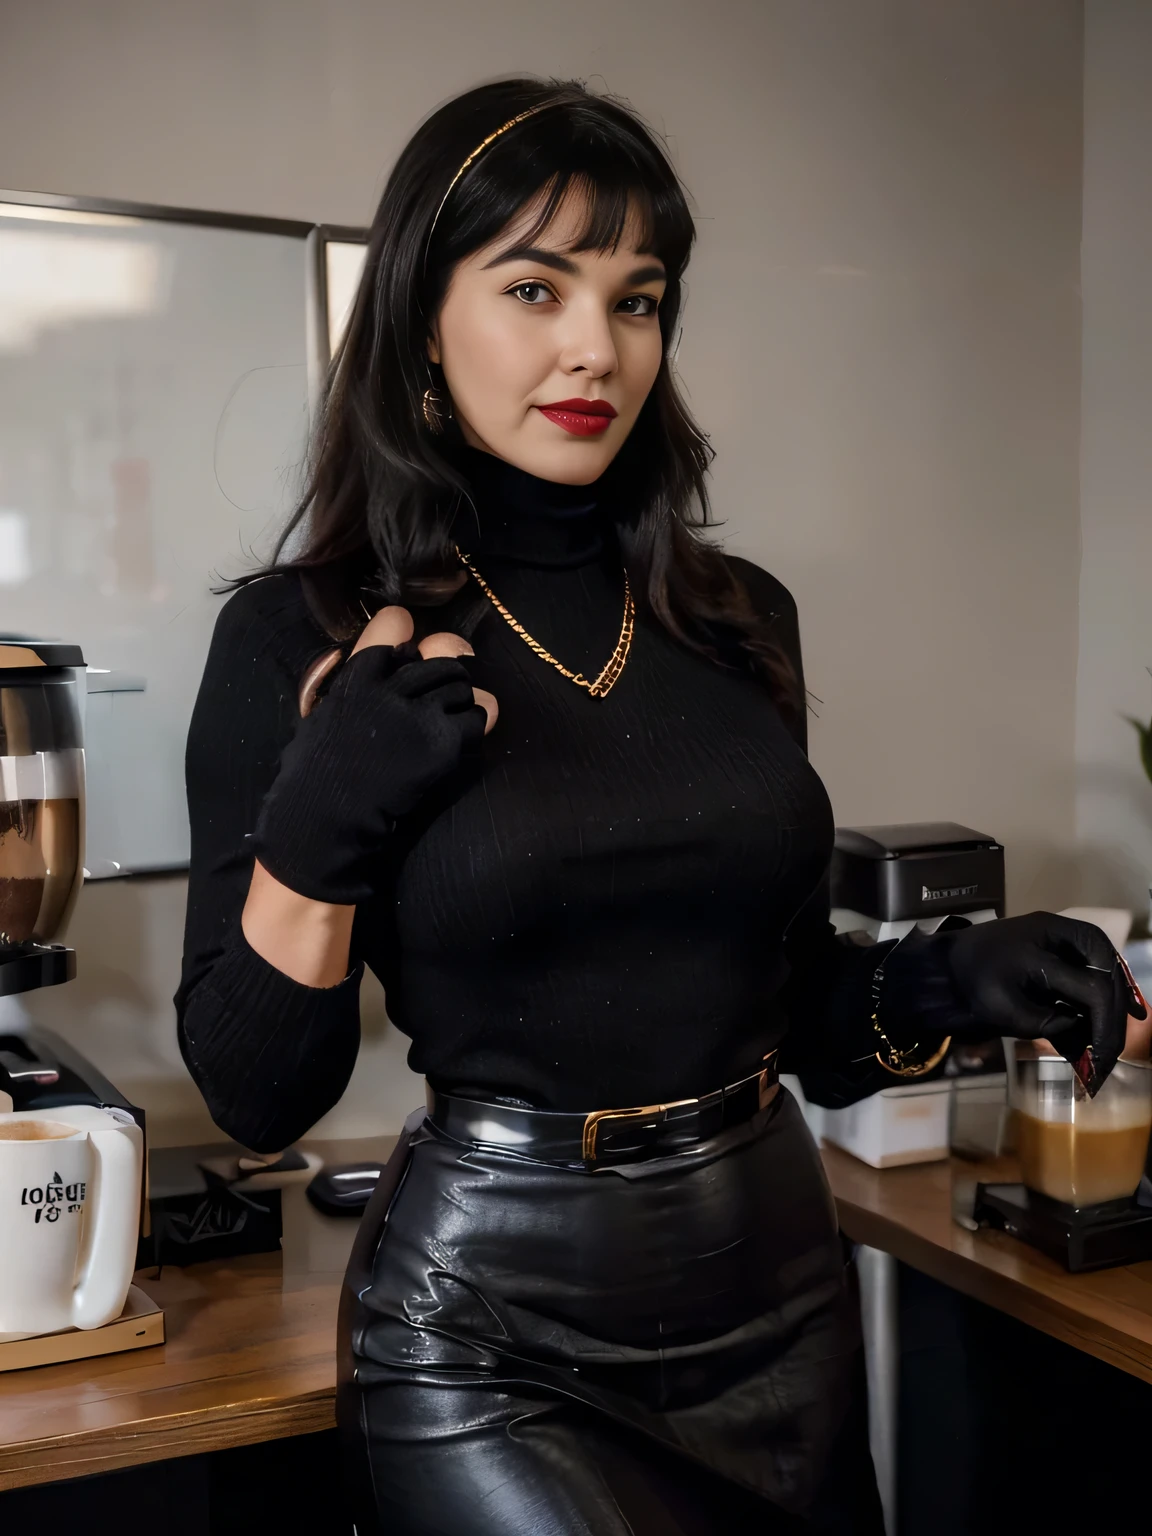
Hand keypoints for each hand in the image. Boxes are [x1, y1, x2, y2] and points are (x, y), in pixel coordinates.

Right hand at [251, 605, 497, 905]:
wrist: (325, 817)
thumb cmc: (316, 770)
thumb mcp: (324, 710)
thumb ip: (356, 681)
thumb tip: (391, 657)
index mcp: (356, 673)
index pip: (397, 623)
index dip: (407, 643)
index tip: (407, 659)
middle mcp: (390, 686)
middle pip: (442, 657)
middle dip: (443, 675)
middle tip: (436, 699)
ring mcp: (419, 714)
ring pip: (463, 685)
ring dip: (459, 701)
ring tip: (444, 721)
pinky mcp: (442, 743)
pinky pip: (476, 719)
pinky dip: (471, 728)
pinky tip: (454, 741)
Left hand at [948, 912, 1147, 1087]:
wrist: (941, 969)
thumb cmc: (968, 985)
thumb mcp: (1007, 1012)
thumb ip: (1050, 1024)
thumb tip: (1085, 1035)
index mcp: (1045, 941)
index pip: (1093, 987)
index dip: (1105, 1025)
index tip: (1102, 1057)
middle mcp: (1059, 933)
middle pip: (1107, 973)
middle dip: (1114, 1015)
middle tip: (1110, 1051)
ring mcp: (1060, 938)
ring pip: (1104, 968)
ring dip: (1112, 1004)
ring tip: (1108, 1040)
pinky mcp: (1058, 949)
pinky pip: (1090, 968)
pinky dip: (1099, 995)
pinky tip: (1102, 1022)